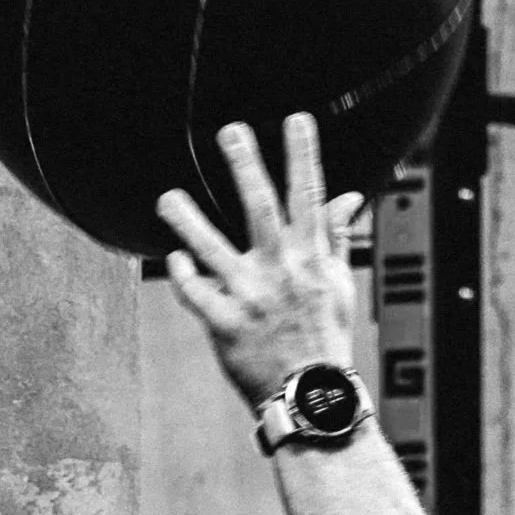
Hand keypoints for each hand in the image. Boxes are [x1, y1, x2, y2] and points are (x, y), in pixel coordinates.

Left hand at [156, 113, 365, 406]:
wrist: (310, 394)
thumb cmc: (324, 336)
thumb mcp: (338, 283)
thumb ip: (336, 236)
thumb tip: (347, 198)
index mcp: (311, 259)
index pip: (309, 197)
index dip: (304, 156)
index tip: (297, 121)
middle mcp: (281, 272)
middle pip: (261, 210)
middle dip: (247, 167)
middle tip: (232, 131)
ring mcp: (251, 298)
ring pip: (214, 250)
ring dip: (189, 221)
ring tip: (167, 197)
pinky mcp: (225, 325)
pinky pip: (197, 294)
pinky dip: (183, 276)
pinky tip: (173, 259)